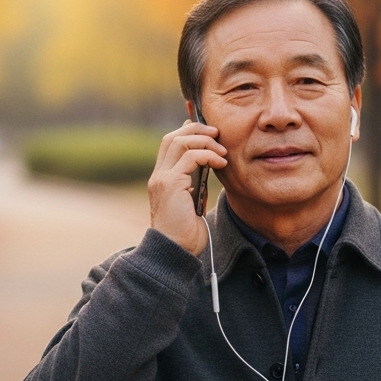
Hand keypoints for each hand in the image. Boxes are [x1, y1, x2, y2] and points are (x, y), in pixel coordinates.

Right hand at [149, 120, 227, 254]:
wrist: (175, 252)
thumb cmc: (185, 233)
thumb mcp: (192, 203)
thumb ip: (195, 184)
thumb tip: (209, 168)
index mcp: (162, 179)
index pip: (170, 144)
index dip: (187, 131)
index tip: (209, 132)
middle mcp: (159, 176)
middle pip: (172, 137)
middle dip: (196, 129)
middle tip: (217, 133)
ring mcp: (162, 178)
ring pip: (180, 142)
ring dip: (205, 141)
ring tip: (222, 150)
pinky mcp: (170, 184)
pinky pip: (191, 157)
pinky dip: (209, 155)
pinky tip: (221, 162)